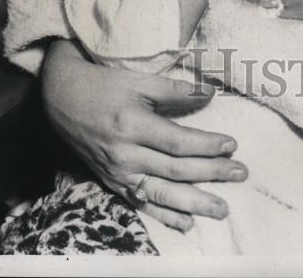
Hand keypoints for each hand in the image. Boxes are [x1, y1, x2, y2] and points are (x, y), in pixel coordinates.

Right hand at [42, 39, 246, 230]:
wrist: (62, 100)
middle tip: (241, 173)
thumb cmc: (104, 85)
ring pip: (162, 193)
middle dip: (211, 174)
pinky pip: (142, 204)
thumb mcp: (138, 79)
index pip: (178, 142)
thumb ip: (174, 90)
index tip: (232, 145)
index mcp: (133, 125)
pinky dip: (164, 216)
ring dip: (194, 203)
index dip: (207, 145)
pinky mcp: (112, 183)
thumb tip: (211, 94)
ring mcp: (118, 173)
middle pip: (175, 170)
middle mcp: (125, 155)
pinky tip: (187, 223)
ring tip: (222, 209)